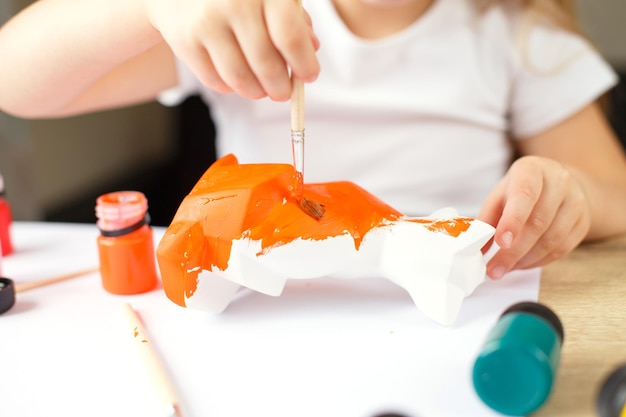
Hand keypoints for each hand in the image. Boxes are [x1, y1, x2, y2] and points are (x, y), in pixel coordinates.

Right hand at [145, 0, 319, 100]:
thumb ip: (294, 17)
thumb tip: (312, 49)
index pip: (289, 37)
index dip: (303, 64)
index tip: (309, 76)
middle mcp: (234, 3)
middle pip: (266, 64)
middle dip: (281, 87)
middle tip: (284, 92)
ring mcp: (206, 23)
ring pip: (240, 79)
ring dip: (256, 92)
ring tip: (261, 90)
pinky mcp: (184, 41)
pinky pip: (214, 80)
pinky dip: (230, 87)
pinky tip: (237, 78)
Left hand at [478, 156, 590, 278]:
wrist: (559, 183)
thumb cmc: (522, 190)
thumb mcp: (500, 194)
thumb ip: (488, 218)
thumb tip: (478, 249)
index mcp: (532, 170)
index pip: (525, 195)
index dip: (513, 221)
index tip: (501, 243)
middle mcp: (559, 182)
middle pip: (538, 222)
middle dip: (513, 251)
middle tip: (494, 269)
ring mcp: (576, 202)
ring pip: (552, 239)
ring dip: (525, 260)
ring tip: (505, 268)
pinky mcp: (583, 222)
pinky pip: (563, 248)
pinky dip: (539, 261)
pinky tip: (522, 264)